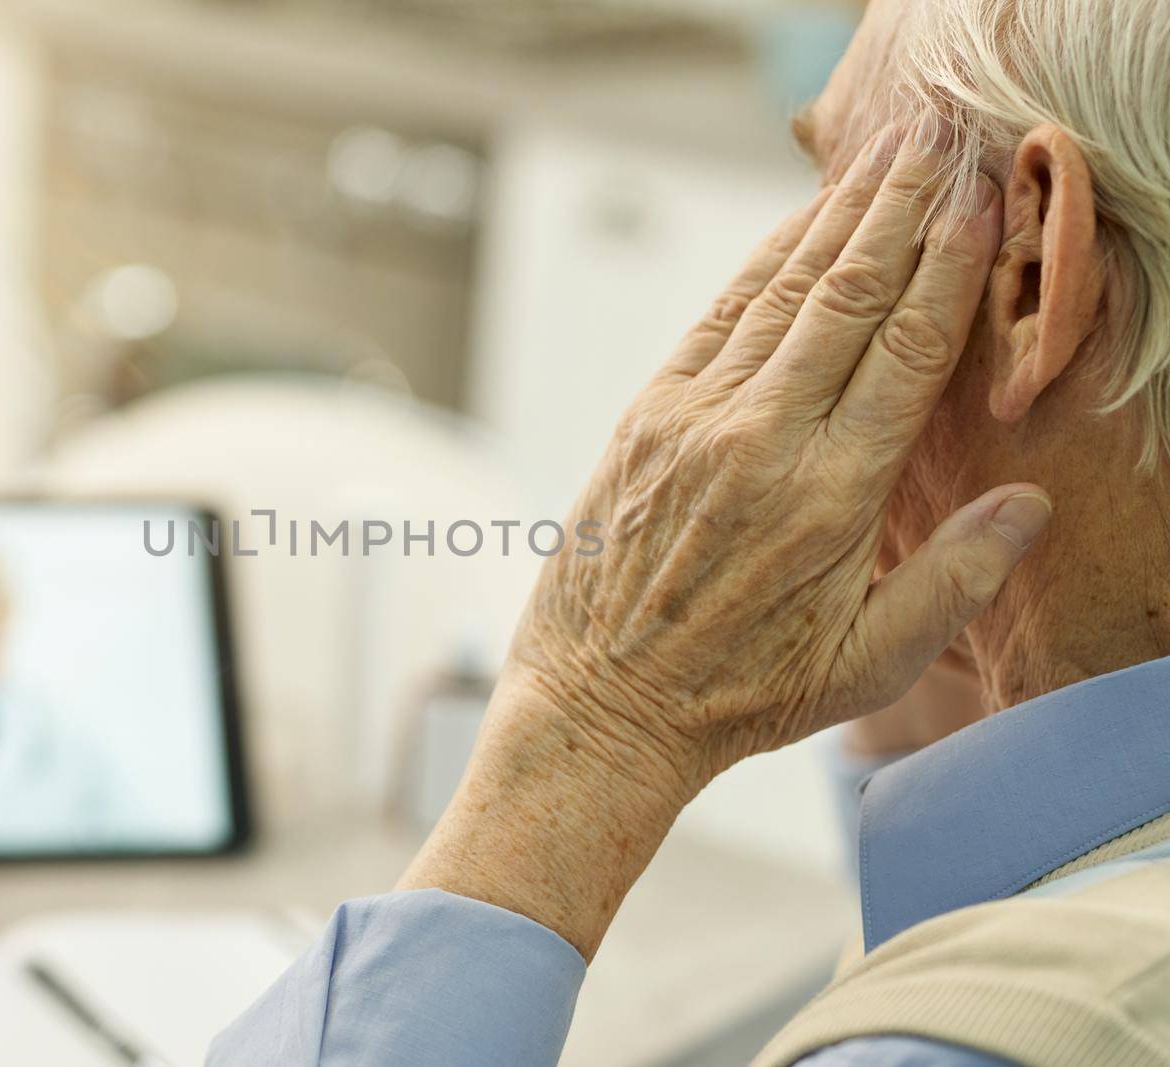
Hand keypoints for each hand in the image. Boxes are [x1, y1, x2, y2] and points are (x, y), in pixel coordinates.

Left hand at [400, 119, 1051, 957]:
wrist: (602, 705)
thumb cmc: (741, 693)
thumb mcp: (867, 663)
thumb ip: (955, 580)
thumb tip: (1030, 502)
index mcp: (830, 498)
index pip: (907, 352)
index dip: (950, 267)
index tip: (982, 202)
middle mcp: (759, 443)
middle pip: (847, 298)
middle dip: (900, 211)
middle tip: (940, 143)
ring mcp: (693, 424)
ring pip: (778, 296)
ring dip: (834, 219)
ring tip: (881, 159)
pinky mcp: (644, 421)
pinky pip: (713, 323)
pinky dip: (758, 267)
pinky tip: (795, 229)